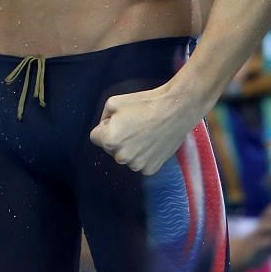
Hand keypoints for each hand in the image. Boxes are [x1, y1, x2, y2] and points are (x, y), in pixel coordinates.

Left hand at [90, 82, 204, 175]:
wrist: (175, 110)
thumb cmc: (145, 104)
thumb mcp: (114, 102)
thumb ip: (103, 117)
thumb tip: (104, 126)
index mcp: (109, 140)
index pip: (95, 138)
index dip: (105, 128)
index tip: (117, 122)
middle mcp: (121, 157)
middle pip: (111, 149)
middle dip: (117, 139)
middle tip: (132, 126)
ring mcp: (137, 165)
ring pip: (126, 158)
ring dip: (130, 149)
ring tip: (144, 133)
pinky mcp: (152, 169)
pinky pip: (141, 164)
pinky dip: (144, 156)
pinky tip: (152, 143)